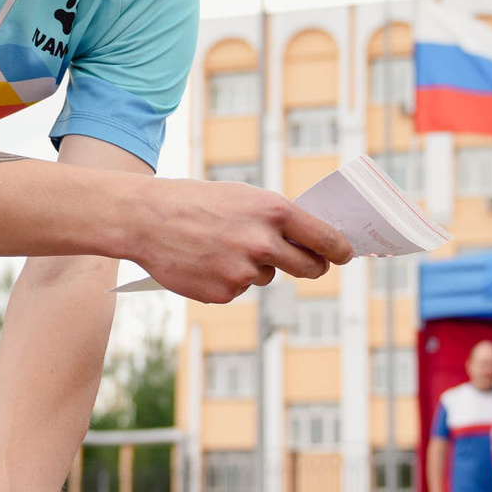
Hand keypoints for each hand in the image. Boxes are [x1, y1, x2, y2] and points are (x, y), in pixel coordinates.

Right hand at [131, 180, 351, 301]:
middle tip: (306, 263)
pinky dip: (227, 279)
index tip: (345, 255)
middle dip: (312, 266)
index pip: (325, 238)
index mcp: (272, 211)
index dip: (340, 250)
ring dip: (254, 266)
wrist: (145, 219)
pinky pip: (239, 289)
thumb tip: (308, 239)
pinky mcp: (224, 293)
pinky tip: (204, 261)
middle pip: (309, 267)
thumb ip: (275, 218)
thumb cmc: (195, 202)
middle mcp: (263, 243)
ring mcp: (243, 272)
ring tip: (220, 246)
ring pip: (267, 276)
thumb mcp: (242, 197)